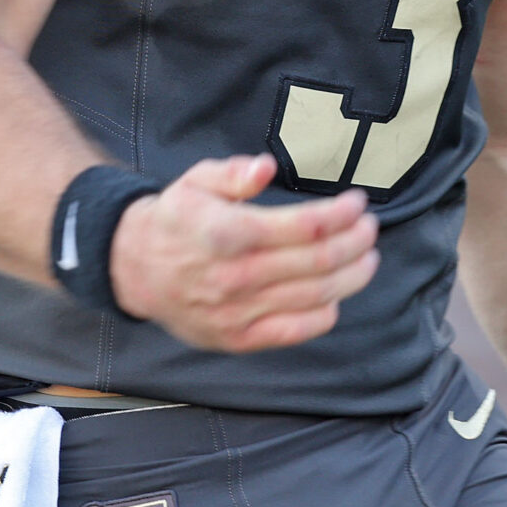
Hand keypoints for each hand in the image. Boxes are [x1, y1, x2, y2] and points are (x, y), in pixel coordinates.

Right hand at [109, 155, 379, 352]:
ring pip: (316, 297)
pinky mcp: (239, 339)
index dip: (341, 214)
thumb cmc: (176, 219)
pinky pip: (296, 331)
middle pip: (319, 262)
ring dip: (353, 276)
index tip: (358, 202)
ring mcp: (238, 312)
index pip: (305, 227)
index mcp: (226, 233)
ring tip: (368, 257)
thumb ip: (234, 173)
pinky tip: (337, 294)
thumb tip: (267, 168)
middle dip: (356, 241)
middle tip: (370, 227)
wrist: (136, 269)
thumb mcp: (196, 181)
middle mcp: (235, 276)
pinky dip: (326, 314)